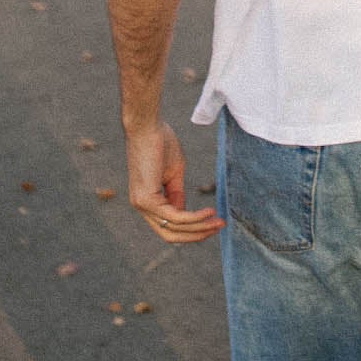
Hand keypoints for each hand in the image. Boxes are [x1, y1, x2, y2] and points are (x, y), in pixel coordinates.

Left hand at [124, 119, 223, 244]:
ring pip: (175, 228)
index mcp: (147, 200)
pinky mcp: (147, 199)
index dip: (193, 228)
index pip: (169, 226)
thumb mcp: (174, 173)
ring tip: (219, 222)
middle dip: (197, 235)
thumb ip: (177, 194)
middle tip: (218, 228)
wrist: (147, 125)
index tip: (214, 221)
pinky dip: (195, 218)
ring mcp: (142, 204)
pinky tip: (210, 213)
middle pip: (171, 235)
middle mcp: (141, 206)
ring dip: (200, 228)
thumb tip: (185, 214)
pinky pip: (175, 216)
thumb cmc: (159, 142)